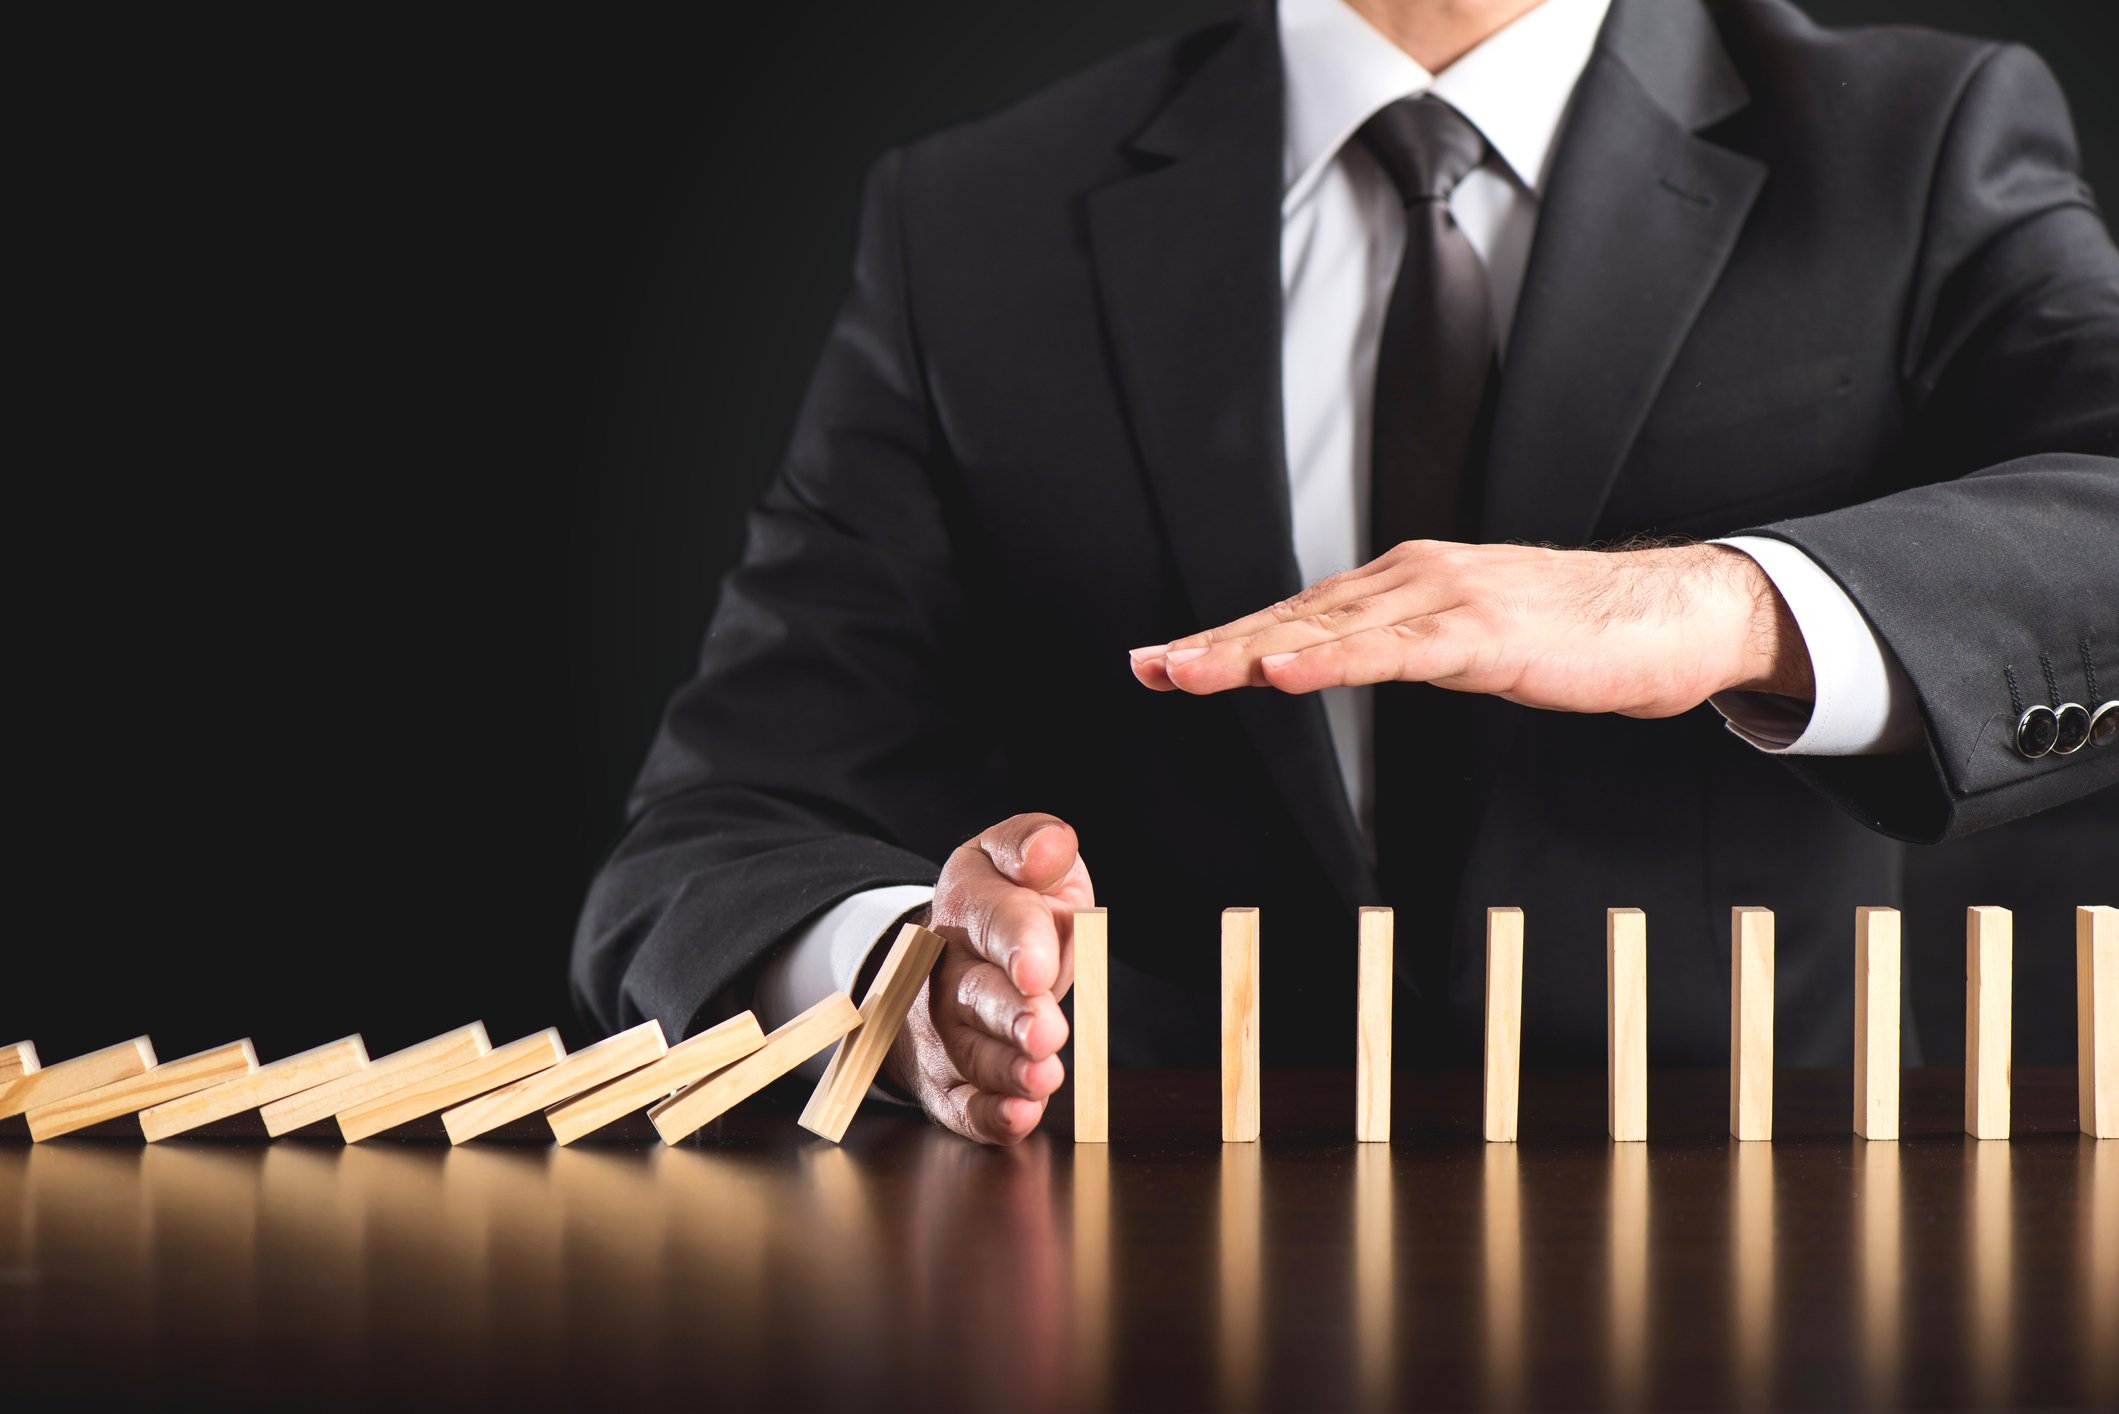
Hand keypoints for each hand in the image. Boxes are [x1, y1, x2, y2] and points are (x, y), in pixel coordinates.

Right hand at [884, 812, 1093, 1144]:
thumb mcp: (1018, 860)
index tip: (1038, 970)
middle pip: (973, 995)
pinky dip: (988, 1116)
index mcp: (967, 902)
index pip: (992, 920)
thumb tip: (1050, 847)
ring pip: (969, 1054)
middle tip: (1045, 1033)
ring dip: (1006, 1071)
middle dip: (1010, 1017)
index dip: (1016, 944)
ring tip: (1043, 1077)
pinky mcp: (945, 1079)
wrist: (953, 956)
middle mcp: (943, 967)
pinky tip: (1019, 1116)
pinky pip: (961, 1104)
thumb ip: (1035, 845)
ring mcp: (940, 1027)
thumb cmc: (1008, 908)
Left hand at [1128, 540, 1812, 716]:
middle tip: (1146, 667)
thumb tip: (1344, 661)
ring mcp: (1444, 600)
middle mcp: (1412, 577)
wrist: (1668, 616)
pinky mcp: (1481, 632)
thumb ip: (1402, 647)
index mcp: (1404, 582)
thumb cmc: (1573, 632)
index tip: (1164, 662)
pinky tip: (1280, 673)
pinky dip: (1329, 661)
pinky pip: (1390, 651)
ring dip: (1248, 652)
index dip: (1226, 639)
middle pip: (1295, 616)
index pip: (1297, 613)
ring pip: (1327, 629)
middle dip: (1214, 645)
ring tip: (1184, 672)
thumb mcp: (1466, 641)